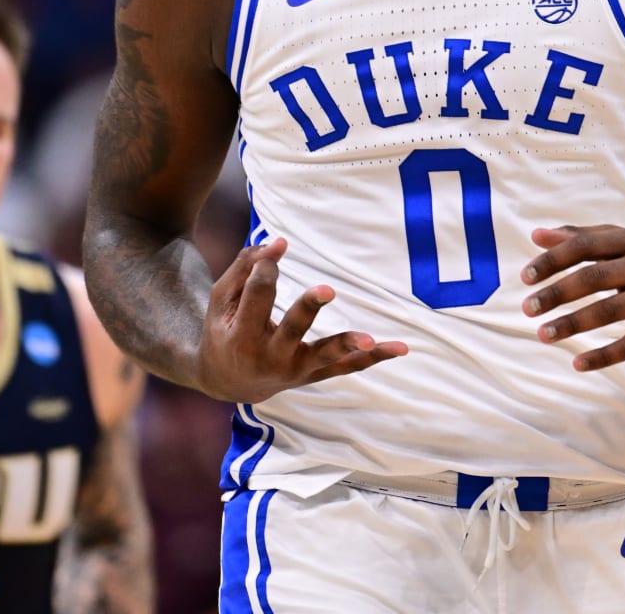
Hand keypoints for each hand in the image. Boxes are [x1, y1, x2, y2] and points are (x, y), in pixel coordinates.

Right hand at [194, 238, 406, 403]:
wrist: (228, 382)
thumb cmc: (224, 331)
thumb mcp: (223, 299)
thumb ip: (245, 266)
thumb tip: (279, 242)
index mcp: (242, 337)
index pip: (259, 294)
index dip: (267, 266)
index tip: (276, 249)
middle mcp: (270, 358)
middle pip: (292, 329)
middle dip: (308, 309)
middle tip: (326, 289)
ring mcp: (296, 371)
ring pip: (326, 357)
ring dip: (349, 345)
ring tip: (370, 338)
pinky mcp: (315, 375)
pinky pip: (347, 367)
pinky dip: (373, 358)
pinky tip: (401, 347)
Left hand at [520, 225, 624, 370]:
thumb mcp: (622, 241)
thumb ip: (580, 237)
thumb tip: (536, 235)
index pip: (585, 246)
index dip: (553, 260)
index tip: (525, 277)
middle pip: (594, 278)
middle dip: (556, 293)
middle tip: (526, 308)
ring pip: (609, 312)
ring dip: (572, 324)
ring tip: (542, 334)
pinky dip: (603, 356)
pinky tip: (577, 363)